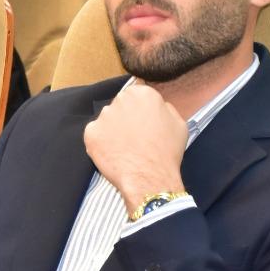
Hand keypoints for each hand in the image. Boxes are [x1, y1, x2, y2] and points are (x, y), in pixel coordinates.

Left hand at [83, 83, 186, 213]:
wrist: (149, 176)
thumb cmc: (166, 151)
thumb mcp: (178, 123)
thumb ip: (164, 108)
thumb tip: (157, 106)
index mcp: (142, 94)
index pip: (136, 95)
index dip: (140, 110)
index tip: (143, 122)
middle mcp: (120, 100)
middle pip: (120, 105)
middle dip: (125, 117)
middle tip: (135, 137)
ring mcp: (103, 116)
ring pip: (107, 120)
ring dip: (113, 130)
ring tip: (125, 148)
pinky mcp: (91, 133)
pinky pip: (96, 134)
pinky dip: (102, 143)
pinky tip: (114, 154)